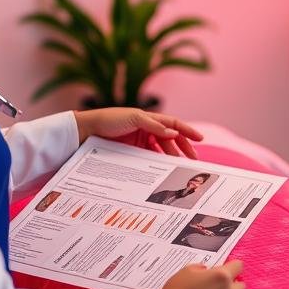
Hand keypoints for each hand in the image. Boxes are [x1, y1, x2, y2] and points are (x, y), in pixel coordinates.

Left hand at [73, 108, 202, 158]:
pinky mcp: (133, 152)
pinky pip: (150, 157)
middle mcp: (147, 129)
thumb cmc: (110, 119)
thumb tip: (174, 134)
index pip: (173, 124)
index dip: (187, 131)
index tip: (200, 140)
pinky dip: (158, 163)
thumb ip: (155, 126)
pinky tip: (164, 169)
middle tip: (193, 159)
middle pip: (170, 138)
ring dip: (172, 156)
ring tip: (180, 166)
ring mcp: (141, 141)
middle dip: (183, 147)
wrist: (88, 130)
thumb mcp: (134, 118)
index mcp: (149, 118)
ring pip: (161, 149)